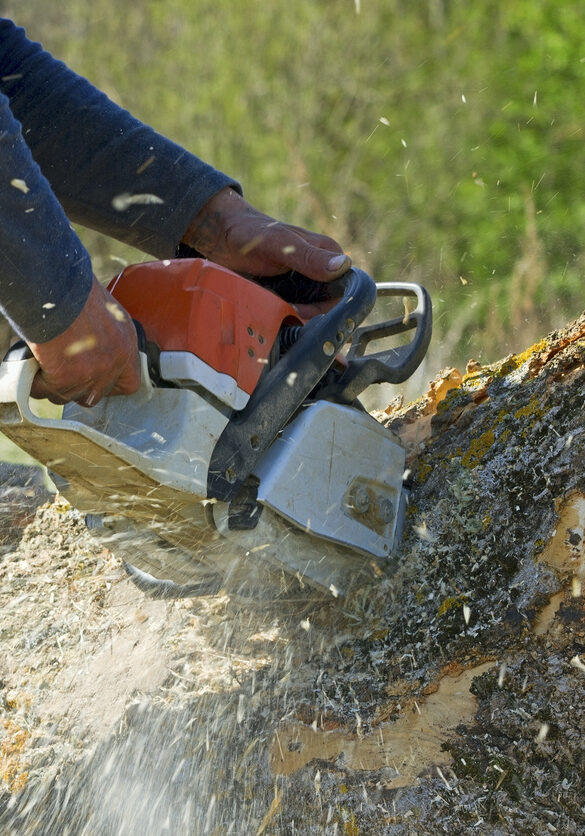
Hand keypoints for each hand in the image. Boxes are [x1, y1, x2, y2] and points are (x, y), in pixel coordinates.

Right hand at [29, 276, 140, 405]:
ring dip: (54, 384)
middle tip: (63, 373)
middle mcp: (113, 361)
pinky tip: (34, 366)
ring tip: (45, 364)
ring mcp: (91, 372)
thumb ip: (106, 335)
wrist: (55, 288)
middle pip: (95, 395)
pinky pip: (45, 390)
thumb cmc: (75, 291)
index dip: (111, 386)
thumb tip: (92, 348)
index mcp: (126, 343)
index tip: (97, 380)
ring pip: (67, 395)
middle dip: (78, 388)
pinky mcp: (65, 377)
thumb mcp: (105, 311)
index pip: (130, 384)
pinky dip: (35, 381)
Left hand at [181, 188, 350, 316]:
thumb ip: (308, 256)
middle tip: (284, 312)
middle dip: (309, 315)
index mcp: (328, 254)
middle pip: (328, 307)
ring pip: (312, 314)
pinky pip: (295, 314)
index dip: (328, 307)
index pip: (344, 290)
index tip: (302, 310)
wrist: (222, 237)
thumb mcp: (279, 243)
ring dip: (295, 318)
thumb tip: (342, 266)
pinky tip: (271, 314)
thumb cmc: (250, 232)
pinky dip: (285, 319)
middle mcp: (321, 271)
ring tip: (274, 309)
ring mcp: (305, 285)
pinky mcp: (290, 295)